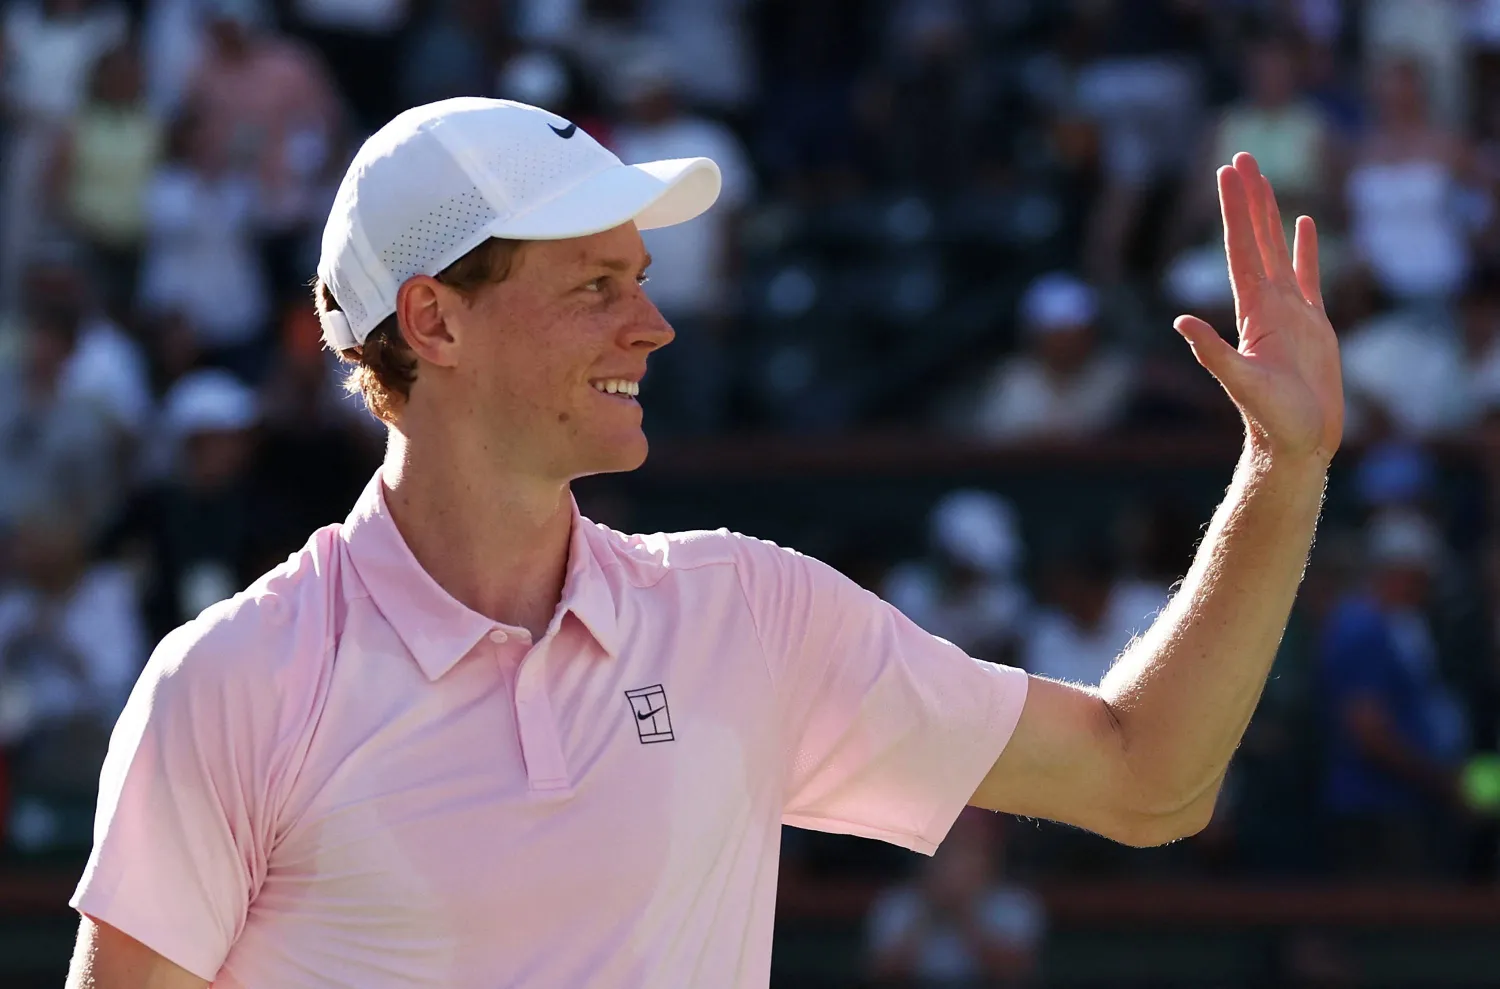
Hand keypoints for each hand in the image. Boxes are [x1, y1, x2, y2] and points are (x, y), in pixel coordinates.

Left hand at [1173, 153, 1342, 465]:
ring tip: (1263, 179)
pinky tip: (1303, 223)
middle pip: (1254, 238)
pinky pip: (1309, 276)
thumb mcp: (1240, 382)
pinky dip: (1305, 249)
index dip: (1234, 210)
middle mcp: (1266, 304)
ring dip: (1270, 215)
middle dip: (1248, 199)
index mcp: (1252, 310)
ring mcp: (1290, 312)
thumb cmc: (1272, 419)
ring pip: (1277, 249)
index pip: (1240, 248)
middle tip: (1241, 157)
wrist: (1297, 443)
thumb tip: (1179, 321)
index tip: (1227, 174)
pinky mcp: (1314, 324)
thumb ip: (1212, 352)